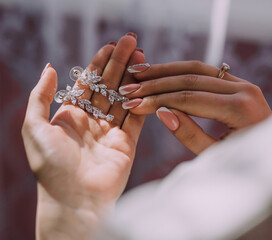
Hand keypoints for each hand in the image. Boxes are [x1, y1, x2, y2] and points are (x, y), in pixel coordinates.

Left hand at [22, 34, 144, 238]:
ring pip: (123, 98)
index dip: (99, 63)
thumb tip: (49, 67)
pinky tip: (148, 81)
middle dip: (119, 64)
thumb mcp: (33, 126)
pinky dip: (142, 99)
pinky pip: (136, 118)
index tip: (110, 46)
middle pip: (107, 86)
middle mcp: (90, 122)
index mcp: (69, 117)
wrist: (72, 201)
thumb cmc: (50, 165)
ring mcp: (109, 133)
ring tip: (143, 54)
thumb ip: (40, 96)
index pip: (87, 83)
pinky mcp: (126, 144)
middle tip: (132, 42)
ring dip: (133, 77)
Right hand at [119, 61, 271, 153]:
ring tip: (137, 72)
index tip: (132, 104)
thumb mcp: (215, 156)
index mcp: (239, 109)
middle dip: (154, 84)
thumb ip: (190, 135)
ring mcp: (240, 83)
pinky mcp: (235, 82)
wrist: (268, 156)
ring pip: (194, 68)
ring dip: (163, 70)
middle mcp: (243, 89)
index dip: (156, 100)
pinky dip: (178, 70)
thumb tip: (163, 113)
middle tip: (127, 88)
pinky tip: (159, 72)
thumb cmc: (242, 163)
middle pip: (189, 79)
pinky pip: (203, 70)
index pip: (187, 99)